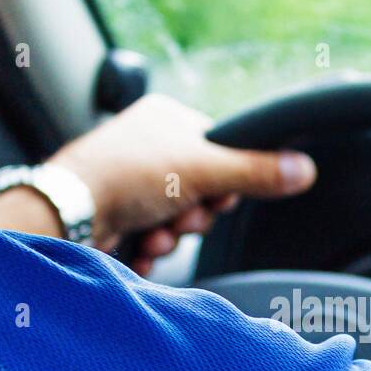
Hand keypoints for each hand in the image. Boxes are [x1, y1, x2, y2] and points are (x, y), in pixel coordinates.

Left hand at [48, 94, 316, 273]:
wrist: (65, 215)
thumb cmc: (125, 176)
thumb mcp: (204, 170)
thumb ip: (257, 173)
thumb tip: (305, 169)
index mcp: (166, 119)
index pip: (220, 153)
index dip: (224, 183)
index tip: (217, 195)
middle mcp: (146, 147)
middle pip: (201, 194)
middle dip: (193, 217)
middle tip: (179, 216)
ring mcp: (127, 184)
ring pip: (177, 223)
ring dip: (171, 238)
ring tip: (152, 233)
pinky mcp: (113, 218)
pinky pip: (151, 241)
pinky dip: (148, 251)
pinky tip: (135, 247)